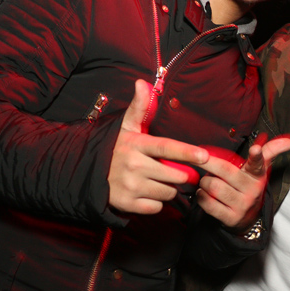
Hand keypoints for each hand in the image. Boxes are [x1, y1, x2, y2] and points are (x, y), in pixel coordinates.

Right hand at [108, 79, 208, 214]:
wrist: (85, 174)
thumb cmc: (114, 148)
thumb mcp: (126, 127)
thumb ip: (140, 107)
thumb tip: (142, 83)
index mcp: (136, 144)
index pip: (167, 147)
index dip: (187, 152)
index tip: (204, 156)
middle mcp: (133, 165)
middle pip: (175, 174)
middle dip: (180, 174)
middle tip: (172, 170)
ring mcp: (130, 185)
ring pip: (168, 192)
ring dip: (168, 188)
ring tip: (155, 179)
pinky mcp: (126, 204)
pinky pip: (156, 207)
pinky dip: (156, 202)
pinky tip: (145, 192)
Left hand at [195, 132, 289, 232]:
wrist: (248, 219)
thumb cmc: (249, 186)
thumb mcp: (260, 169)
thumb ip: (270, 151)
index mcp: (257, 175)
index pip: (259, 163)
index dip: (257, 155)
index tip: (255, 149)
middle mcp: (252, 190)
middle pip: (225, 170)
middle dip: (208, 162)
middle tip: (199, 159)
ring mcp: (242, 205)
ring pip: (213, 186)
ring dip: (205, 181)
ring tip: (208, 181)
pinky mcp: (230, 218)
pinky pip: (208, 203)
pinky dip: (201, 195)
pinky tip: (205, 193)